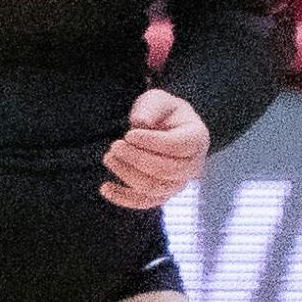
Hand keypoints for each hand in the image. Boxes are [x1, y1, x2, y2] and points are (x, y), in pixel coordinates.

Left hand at [100, 87, 209, 209]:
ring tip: (108, 157)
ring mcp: (179, 182)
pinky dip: (123, 198)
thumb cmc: (161, 112)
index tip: (128, 134)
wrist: (165, 128)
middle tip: (115, 146)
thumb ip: (151, 108)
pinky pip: (145, 202)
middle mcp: (193, 165)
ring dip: (127, 175)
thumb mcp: (158, 100)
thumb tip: (141, 124)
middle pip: (165, 170)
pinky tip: (104, 188)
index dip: (151, 142)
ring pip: (154, 188)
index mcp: (197, 138)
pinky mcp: (162, 193)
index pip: (176, 146)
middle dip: (136, 159)